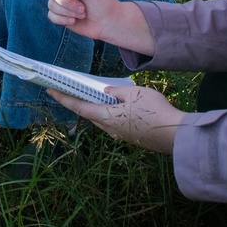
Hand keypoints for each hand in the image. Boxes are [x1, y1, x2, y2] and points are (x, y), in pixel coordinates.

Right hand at [47, 0, 154, 54]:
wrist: (107, 22)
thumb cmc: (102, 0)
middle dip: (69, 3)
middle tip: (83, 7)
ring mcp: (60, 2)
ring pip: (52, 5)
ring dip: (69, 12)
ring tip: (82, 13)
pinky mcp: (59, 15)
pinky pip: (52, 16)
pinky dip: (63, 19)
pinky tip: (74, 20)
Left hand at [47, 84, 184, 153]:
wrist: (177, 135)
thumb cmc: (153, 111)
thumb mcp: (133, 93)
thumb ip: (115, 91)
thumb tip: (106, 92)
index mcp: (106, 118)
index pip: (79, 106)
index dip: (63, 97)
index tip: (49, 89)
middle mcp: (110, 129)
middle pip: (89, 114)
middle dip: (77, 101)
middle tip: (67, 89)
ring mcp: (121, 135)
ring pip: (101, 119)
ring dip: (93, 107)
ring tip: (88, 94)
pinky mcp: (131, 137)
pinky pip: (113, 122)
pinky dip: (107, 112)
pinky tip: (112, 105)